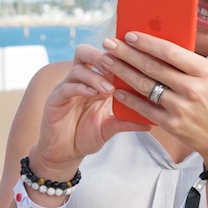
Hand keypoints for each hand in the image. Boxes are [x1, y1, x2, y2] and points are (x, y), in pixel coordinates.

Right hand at [30, 44, 148, 176]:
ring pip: (78, 69)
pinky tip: (93, 94)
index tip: (134, 60)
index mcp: (96, 83)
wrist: (64, 153)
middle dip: (102, 55)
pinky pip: (67, 87)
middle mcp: (81, 81)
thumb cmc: (86, 136)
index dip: (118, 57)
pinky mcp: (55, 100)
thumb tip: (152, 123)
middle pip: (86, 53)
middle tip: (117, 66)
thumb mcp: (110, 128)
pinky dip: (81, 88)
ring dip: (95, 76)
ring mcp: (66, 88)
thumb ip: (127, 122)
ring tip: (109, 89)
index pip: (105, 60)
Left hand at [100, 32, 207, 164]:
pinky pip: (145, 109)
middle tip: (108, 43)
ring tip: (107, 62)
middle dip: (126, 52)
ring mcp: (180, 108)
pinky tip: (117, 90)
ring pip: (145, 85)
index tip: (130, 35)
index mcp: (207, 73)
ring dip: (122, 72)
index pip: (170, 51)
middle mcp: (192, 89)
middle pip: (152, 66)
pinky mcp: (172, 125)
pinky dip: (129, 99)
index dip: (147, 42)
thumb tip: (198, 54)